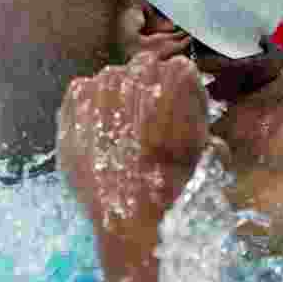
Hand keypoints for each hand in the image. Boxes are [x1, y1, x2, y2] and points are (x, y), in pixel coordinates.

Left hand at [57, 52, 227, 281]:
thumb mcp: (206, 159)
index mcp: (179, 79)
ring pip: (110, 78)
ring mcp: (103, 82)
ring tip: (117, 132)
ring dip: (115, 98)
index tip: (173, 115)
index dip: (177, 95)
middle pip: (144, 68)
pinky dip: (88, 106)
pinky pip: (82, 90)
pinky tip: (95, 130)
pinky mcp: (75, 99)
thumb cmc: (174, 187)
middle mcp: (139, 71)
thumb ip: (205, 135)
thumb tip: (207, 137)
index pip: (178, 70)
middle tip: (144, 124)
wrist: (128, 213)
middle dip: (146, 91)